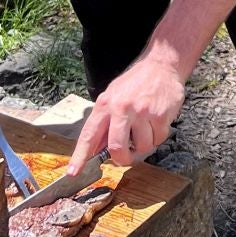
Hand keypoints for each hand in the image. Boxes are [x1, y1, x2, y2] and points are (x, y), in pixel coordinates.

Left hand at [68, 52, 185, 174]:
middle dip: (122, 159)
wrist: (162, 65)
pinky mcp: (160, 115)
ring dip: (145, 143)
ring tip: (146, 127)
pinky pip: (158, 139)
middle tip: (126, 157)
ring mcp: (142, 112)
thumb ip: (105, 122)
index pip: (89, 135)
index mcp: (105, 104)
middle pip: (116, 147)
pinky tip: (157, 121)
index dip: (80, 156)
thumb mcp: (113, 96)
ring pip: (142, 147)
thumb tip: (98, 148)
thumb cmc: (136, 82)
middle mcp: (121, 108)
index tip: (73, 172)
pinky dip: (158, 136)